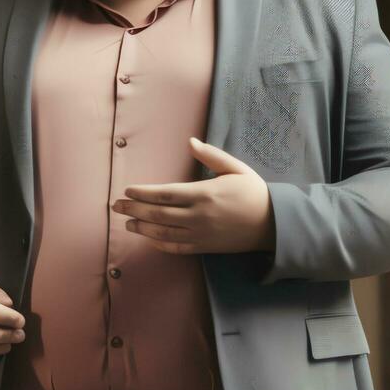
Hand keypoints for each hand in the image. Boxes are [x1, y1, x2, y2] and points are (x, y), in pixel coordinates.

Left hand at [112, 138, 275, 254]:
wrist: (273, 223)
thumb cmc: (253, 192)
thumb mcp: (235, 168)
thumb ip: (211, 156)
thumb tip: (190, 142)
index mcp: (204, 194)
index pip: (165, 195)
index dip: (143, 193)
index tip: (127, 190)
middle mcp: (199, 216)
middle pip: (158, 214)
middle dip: (134, 210)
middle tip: (116, 206)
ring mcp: (200, 234)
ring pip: (163, 233)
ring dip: (141, 228)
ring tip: (127, 222)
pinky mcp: (204, 247)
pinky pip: (176, 247)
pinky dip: (159, 244)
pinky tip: (148, 238)